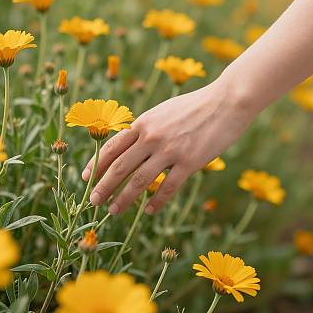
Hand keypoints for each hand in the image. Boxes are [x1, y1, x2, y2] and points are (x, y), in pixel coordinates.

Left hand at [81, 76, 254, 214]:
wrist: (227, 100)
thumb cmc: (196, 105)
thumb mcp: (164, 111)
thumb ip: (147, 127)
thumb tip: (131, 143)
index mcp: (144, 122)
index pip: (113, 146)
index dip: (97, 164)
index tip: (85, 178)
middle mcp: (152, 136)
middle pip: (120, 166)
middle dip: (103, 186)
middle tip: (93, 201)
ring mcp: (170, 150)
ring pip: (139, 180)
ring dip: (124, 198)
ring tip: (114, 211)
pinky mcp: (190, 161)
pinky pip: (168, 187)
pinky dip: (156, 202)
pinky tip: (149, 211)